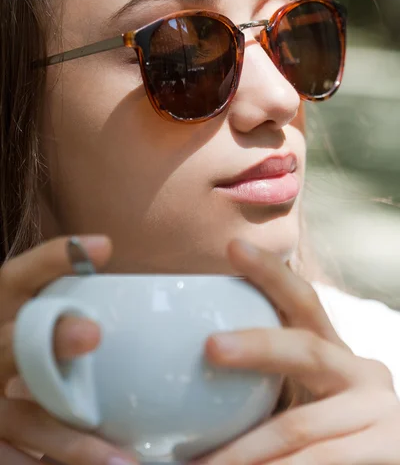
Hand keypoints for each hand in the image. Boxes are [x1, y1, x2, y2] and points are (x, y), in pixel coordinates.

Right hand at [0, 237, 135, 464]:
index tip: (104, 245)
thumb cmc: (25, 359)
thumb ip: (64, 315)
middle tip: (91, 333)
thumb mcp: (33, 328)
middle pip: (10, 342)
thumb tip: (132, 289)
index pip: (16, 277)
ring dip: (68, 440)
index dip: (52, 258)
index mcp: (0, 316)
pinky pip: (14, 461)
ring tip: (120, 462)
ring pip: (21, 419)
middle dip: (50, 338)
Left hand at [197, 239, 399, 464]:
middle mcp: (362, 372)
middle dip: (256, 345)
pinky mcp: (389, 449)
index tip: (233, 247)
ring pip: (298, 427)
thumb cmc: (322, 432)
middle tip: (210, 346)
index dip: (270, 272)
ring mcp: (379, 412)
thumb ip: (262, 384)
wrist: (381, 460)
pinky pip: (320, 463)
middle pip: (306, 349)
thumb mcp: (298, 399)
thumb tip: (178, 381)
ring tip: (198, 462)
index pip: (302, 300)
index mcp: (334, 351)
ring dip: (243, 450)